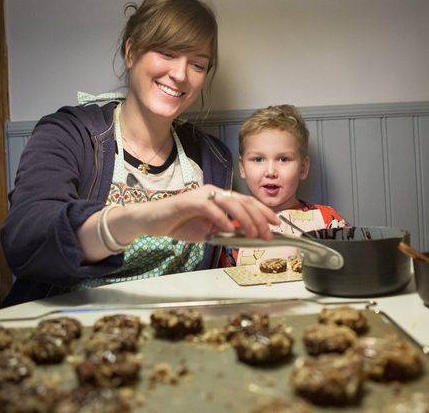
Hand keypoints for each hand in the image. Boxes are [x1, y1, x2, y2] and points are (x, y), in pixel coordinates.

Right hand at [122, 185, 279, 242]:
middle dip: (259, 218)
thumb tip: (245, 237)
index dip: (263, 211)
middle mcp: (213, 192)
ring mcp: (202, 196)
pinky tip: (229, 229)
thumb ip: (225, 232)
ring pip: (231, 203)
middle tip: (268, 233)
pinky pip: (210, 209)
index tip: (276, 223)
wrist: (152, 221)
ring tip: (254, 233)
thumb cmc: (178, 224)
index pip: (247, 202)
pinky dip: (222, 219)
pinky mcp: (189, 202)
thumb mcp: (207, 232)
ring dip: (245, 219)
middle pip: (243, 201)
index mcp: (219, 198)